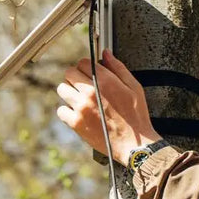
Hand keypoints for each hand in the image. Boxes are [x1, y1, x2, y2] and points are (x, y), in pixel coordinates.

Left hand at [56, 50, 161, 164]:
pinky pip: (61, 110)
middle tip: (84, 85)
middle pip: (69, 73)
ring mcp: (81, 108)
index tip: (89, 73)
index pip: (83, 62)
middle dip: (76, 77)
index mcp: (105, 81)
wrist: (133, 144)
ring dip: (69, 92)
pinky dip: (67, 111)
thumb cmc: (137, 116)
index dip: (86, 66)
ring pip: (62, 89)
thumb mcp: (134, 88)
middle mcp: (90, 92)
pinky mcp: (76, 123)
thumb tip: (105, 53)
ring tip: (80, 99)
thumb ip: (118, 68)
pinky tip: (78, 114)